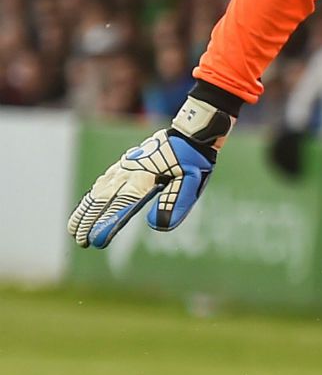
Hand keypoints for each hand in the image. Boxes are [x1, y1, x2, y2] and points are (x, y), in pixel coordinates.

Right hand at [69, 92, 233, 248]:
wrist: (190, 133)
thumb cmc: (193, 160)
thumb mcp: (192, 182)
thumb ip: (175, 202)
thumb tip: (155, 226)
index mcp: (144, 179)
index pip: (120, 206)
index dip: (106, 224)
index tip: (95, 241)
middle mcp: (129, 173)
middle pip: (102, 200)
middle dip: (88, 221)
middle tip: (80, 241)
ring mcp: (124, 167)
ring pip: (98, 191)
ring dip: (85, 210)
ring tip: (74, 229)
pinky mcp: (125, 164)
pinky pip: (103, 182)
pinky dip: (91, 195)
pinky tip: (88, 204)